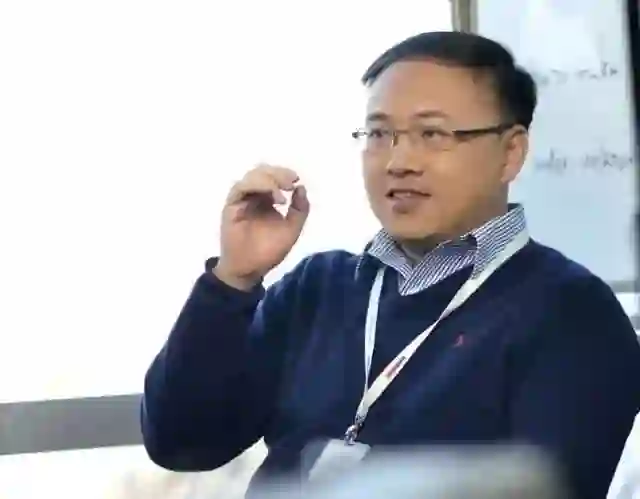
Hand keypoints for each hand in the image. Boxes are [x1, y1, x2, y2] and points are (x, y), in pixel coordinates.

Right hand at [214, 164, 309, 289]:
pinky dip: (258, 186)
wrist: (250, 269)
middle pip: (262, 172)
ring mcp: (241, 200)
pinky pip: (241, 188)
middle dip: (278, 173)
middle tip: (290, 182)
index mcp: (266, 199)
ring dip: (269, 179)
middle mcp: (253, 196)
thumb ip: (299, 209)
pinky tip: (273, 197)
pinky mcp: (231, 206)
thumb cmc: (269, 251)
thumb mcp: (292, 230)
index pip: (273, 177)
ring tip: (282, 194)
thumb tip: (301, 187)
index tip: (296, 179)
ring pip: (252, 177)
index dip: (284, 173)